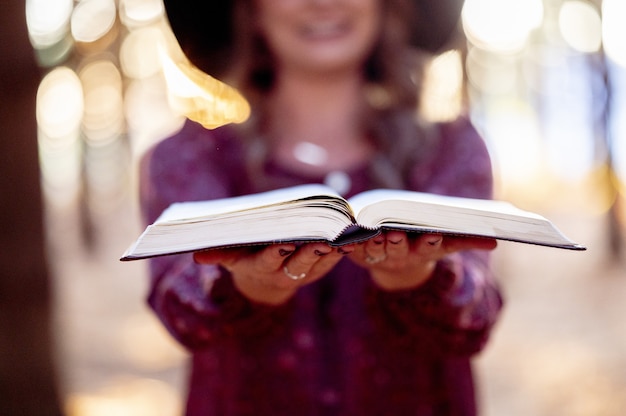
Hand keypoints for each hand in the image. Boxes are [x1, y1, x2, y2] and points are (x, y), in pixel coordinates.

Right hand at [193, 242, 353, 304]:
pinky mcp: (318, 270)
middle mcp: (282, 273)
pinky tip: (350, 240)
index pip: (268, 261)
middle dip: (309, 252)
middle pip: (298, 264)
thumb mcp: (229, 257)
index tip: (283, 243)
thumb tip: (197, 255)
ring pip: (317, 263)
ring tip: (340, 238)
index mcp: (259, 267)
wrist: (264, 281)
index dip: (276, 254)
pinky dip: (341, 251)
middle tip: (321, 240)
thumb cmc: (243, 257)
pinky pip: (331, 261)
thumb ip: (217, 254)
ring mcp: (302, 274)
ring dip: (329, 252)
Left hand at [348, 231, 496, 290]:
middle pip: (399, 249)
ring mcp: (379, 256)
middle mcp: (400, 255)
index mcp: (423, 251)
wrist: (396, 265)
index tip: (434, 235)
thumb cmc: (425, 244)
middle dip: (399, 242)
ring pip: (375, 249)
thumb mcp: (447, 242)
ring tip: (371, 232)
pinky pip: (352, 248)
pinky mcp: (358, 254)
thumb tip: (496, 240)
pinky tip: (347, 233)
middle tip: (397, 234)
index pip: (429, 247)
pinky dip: (349, 242)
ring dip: (373, 242)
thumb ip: (468, 239)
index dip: (431, 242)